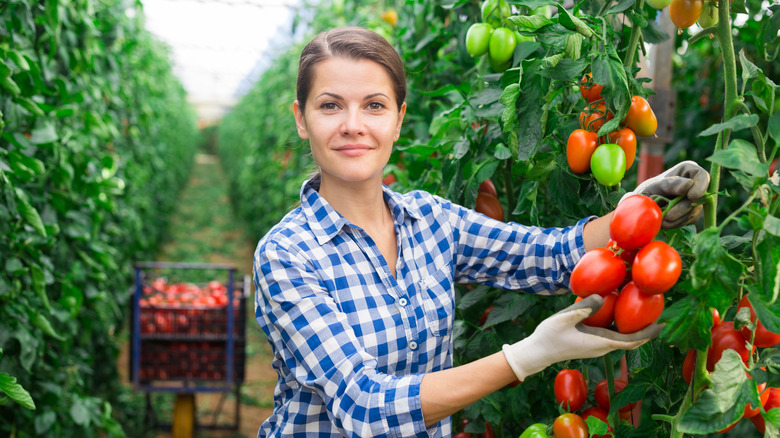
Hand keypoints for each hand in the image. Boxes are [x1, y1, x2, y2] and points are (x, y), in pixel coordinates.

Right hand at [502, 295, 661, 380]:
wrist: (538, 352)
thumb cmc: (549, 336)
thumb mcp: (563, 318)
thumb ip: (582, 308)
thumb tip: (601, 297)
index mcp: (600, 342)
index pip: (631, 341)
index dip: (648, 334)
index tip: (662, 325)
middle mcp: (602, 347)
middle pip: (631, 341)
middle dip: (646, 331)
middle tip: (659, 316)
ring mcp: (597, 346)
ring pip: (622, 339)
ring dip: (635, 329)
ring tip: (644, 313)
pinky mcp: (591, 343)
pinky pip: (613, 336)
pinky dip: (622, 328)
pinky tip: (620, 314)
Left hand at [620, 160, 709, 228]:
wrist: (643, 206)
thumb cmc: (649, 190)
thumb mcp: (656, 185)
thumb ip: (671, 184)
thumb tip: (689, 184)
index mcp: (688, 171)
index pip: (702, 176)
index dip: (700, 186)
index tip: (691, 196)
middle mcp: (696, 185)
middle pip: (699, 197)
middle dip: (682, 208)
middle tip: (668, 216)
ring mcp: (696, 200)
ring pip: (694, 211)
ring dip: (677, 218)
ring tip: (661, 219)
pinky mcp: (692, 214)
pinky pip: (688, 220)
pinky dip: (676, 223)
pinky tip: (664, 223)